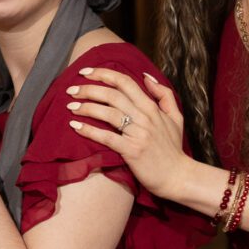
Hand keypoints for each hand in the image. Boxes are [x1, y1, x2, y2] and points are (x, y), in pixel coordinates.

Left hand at [66, 67, 191, 198]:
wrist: (178, 176)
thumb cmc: (173, 148)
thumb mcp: (175, 117)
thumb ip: (163, 94)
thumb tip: (146, 76)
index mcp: (152, 107)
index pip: (125, 82)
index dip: (103, 74)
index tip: (85, 72)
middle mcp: (145, 117)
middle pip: (113, 95)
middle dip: (89, 89)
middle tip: (71, 90)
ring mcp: (138, 134)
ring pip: (108, 113)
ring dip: (86, 107)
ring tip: (70, 106)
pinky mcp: (132, 151)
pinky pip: (107, 137)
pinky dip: (90, 131)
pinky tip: (75, 127)